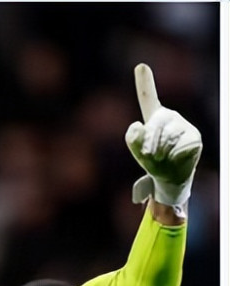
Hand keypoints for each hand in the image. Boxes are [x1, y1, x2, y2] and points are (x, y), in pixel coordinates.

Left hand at [125, 63, 201, 212]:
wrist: (170, 177)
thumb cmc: (153, 161)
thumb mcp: (138, 151)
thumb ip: (132, 139)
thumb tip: (137, 125)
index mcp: (154, 118)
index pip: (148, 99)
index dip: (145, 83)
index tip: (140, 66)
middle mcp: (170, 117)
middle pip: (156, 124)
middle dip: (149, 143)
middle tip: (150, 155)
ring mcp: (183, 126)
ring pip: (167, 136)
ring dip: (161, 152)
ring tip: (162, 158)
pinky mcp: (194, 137)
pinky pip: (179, 147)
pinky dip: (173, 157)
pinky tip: (175, 159)